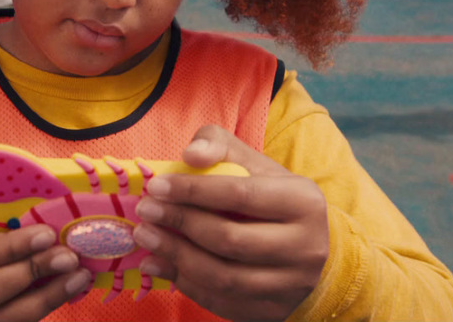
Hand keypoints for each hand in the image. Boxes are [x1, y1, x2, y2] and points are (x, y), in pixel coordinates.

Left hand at [133, 125, 328, 321]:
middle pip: (230, 240)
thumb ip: (219, 146)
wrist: (306, 247)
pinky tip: (163, 264)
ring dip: (176, 257)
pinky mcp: (275, 312)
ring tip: (146, 238)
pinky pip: (222, 302)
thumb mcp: (252, 164)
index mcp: (303, 201)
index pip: (240, 195)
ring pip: (223, 277)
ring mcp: (292, 285)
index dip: (193, 190)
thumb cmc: (270, 199)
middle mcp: (306, 246)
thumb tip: (191, 155)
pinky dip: (187, 284)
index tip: (157, 187)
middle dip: (180, 224)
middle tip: (145, 212)